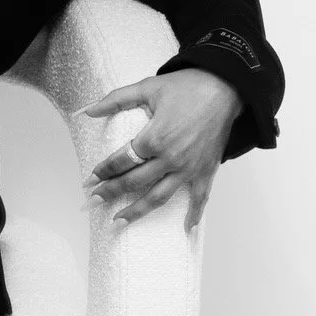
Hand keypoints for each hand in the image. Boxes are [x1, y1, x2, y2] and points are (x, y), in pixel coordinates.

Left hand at [80, 68, 242, 232]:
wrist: (226, 87)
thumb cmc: (188, 86)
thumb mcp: (148, 87)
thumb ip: (116, 99)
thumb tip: (89, 110)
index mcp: (154, 138)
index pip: (121, 161)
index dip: (103, 171)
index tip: (91, 179)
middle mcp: (170, 158)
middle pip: (133, 182)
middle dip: (111, 192)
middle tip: (95, 200)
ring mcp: (189, 168)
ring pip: (158, 197)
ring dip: (137, 211)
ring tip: (119, 220)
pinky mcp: (206, 171)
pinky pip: (200, 199)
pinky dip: (193, 215)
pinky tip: (186, 229)